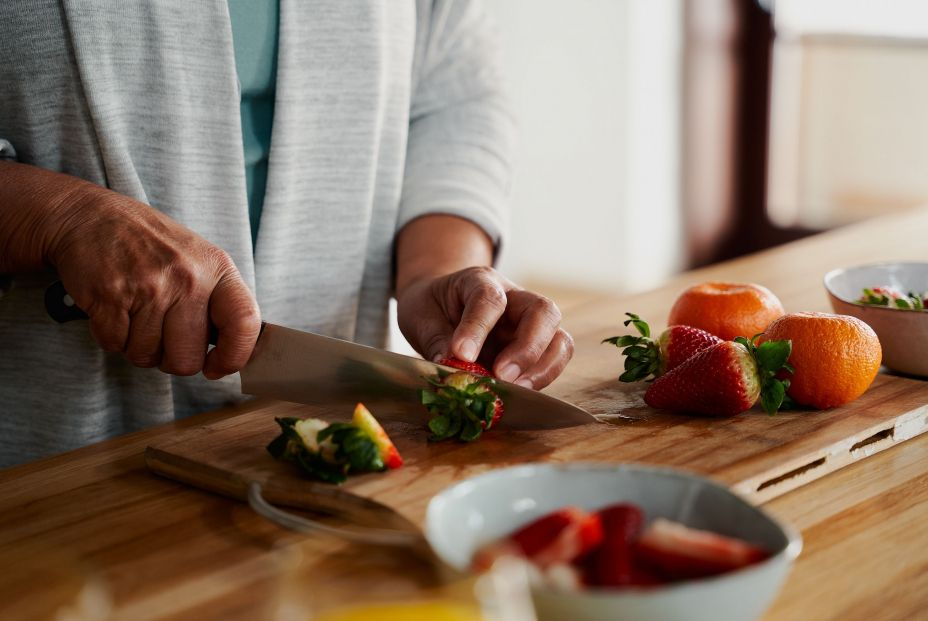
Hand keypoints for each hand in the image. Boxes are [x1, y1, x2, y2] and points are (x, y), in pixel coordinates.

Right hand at [48, 185, 260, 378]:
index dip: (235, 356)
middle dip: (171, 359)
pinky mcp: (110, 296)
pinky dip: (112, 336)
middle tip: (162, 335)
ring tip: (135, 313)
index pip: (244, 322)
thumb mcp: (198, 259)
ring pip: (147, 356)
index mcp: (217, 268)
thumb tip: (235, 352)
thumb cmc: (150, 244)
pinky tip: (114, 309)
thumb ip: (218, 302)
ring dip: (137, 345)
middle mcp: (187, 277)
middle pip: (187, 358)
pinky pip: (116, 345)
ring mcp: (148, 287)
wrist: (90, 216)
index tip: (218, 367)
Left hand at [396, 266, 573, 388]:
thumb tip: (453, 370)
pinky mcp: (534, 350)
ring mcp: (529, 325)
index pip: (489, 298)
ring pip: (559, 340)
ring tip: (514, 390)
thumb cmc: (432, 306)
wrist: (440, 304)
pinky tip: (515, 394)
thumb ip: (436, 341)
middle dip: (527, 348)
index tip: (461, 355)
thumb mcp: (421, 317)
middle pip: (543, 312)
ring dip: (542, 369)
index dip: (477, 327)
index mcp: (480, 281)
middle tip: (502, 375)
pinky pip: (552, 363)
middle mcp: (515, 299)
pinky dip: (539, 380)